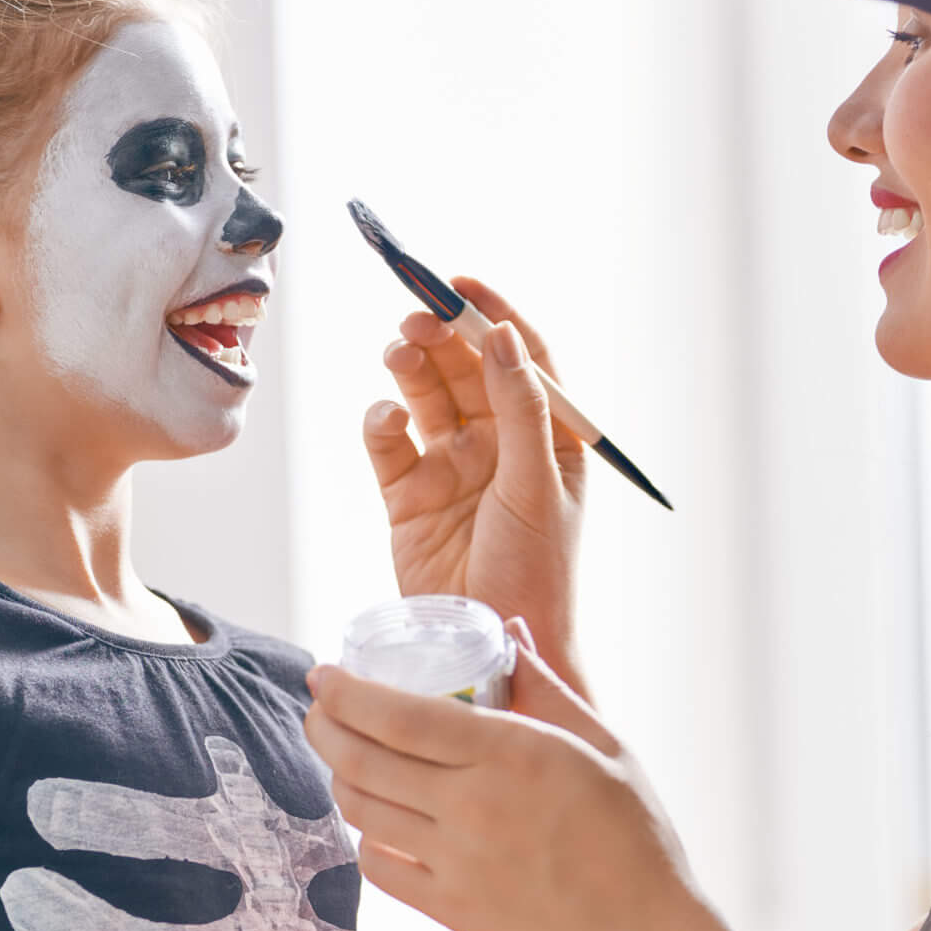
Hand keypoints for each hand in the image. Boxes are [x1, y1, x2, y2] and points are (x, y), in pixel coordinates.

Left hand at [304, 637, 711, 930]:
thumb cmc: (634, 837)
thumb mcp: (603, 746)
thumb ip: (548, 686)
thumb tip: (511, 628)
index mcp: (510, 752)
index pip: (398, 714)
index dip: (346, 691)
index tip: (323, 674)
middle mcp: (471, 805)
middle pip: (362, 758)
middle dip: (325, 725)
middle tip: (319, 708)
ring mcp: (454, 861)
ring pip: (361, 809)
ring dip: (340, 776)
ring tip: (343, 757)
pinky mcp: (448, 910)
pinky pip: (379, 866)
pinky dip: (367, 837)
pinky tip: (379, 820)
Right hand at [363, 279, 586, 672]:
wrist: (491, 648)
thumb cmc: (536, 572)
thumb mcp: (537, 485)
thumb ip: (521, 408)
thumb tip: (503, 334)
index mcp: (548, 436)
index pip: (522, 356)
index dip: (493, 312)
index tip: (458, 282)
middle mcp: (501, 444)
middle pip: (466, 366)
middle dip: (441, 335)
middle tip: (415, 316)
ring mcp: (452, 467)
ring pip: (424, 395)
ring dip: (409, 367)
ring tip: (398, 353)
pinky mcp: (409, 496)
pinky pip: (389, 442)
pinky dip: (382, 421)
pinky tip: (386, 420)